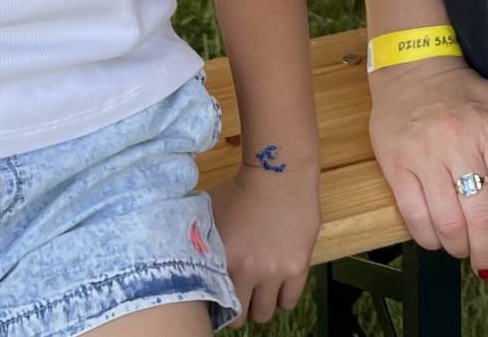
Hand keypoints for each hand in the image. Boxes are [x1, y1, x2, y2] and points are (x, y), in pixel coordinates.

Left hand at [209, 162, 318, 325]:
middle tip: (239, 298)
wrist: (278, 172)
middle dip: (238, 309)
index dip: (216, 306)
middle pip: (240, 316)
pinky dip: (282, 298)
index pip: (215, 303)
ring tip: (259, 293)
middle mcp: (248, 271)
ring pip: (265, 312)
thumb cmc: (240, 189)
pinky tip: (278, 287)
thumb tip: (189, 260)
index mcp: (223, 260)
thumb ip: (200, 242)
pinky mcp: (298, 266)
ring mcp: (275, 271)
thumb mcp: (209, 214)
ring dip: (260, 306)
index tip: (218, 301)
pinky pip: (290, 300)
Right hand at [368, 57, 487, 274]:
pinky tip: (439, 239)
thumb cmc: (464, 93)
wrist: (413, 68)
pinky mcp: (396, 164)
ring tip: (465, 251)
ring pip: (447, 223)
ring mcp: (424, 155)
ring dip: (460, 249)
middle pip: (480, 218)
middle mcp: (459, 142)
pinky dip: (429, 238)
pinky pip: (413, 216)